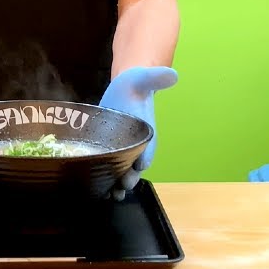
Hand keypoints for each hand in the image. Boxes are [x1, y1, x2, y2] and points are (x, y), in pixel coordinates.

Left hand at [99, 66, 177, 199]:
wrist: (123, 89)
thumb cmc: (134, 85)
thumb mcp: (142, 78)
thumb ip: (155, 78)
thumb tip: (172, 74)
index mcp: (146, 133)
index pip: (148, 149)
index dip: (144, 157)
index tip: (139, 165)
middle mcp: (136, 146)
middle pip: (135, 167)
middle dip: (129, 177)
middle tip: (122, 185)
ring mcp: (122, 151)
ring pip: (122, 173)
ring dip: (117, 184)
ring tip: (111, 194)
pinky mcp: (109, 151)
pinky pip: (109, 169)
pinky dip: (104, 180)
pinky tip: (96, 189)